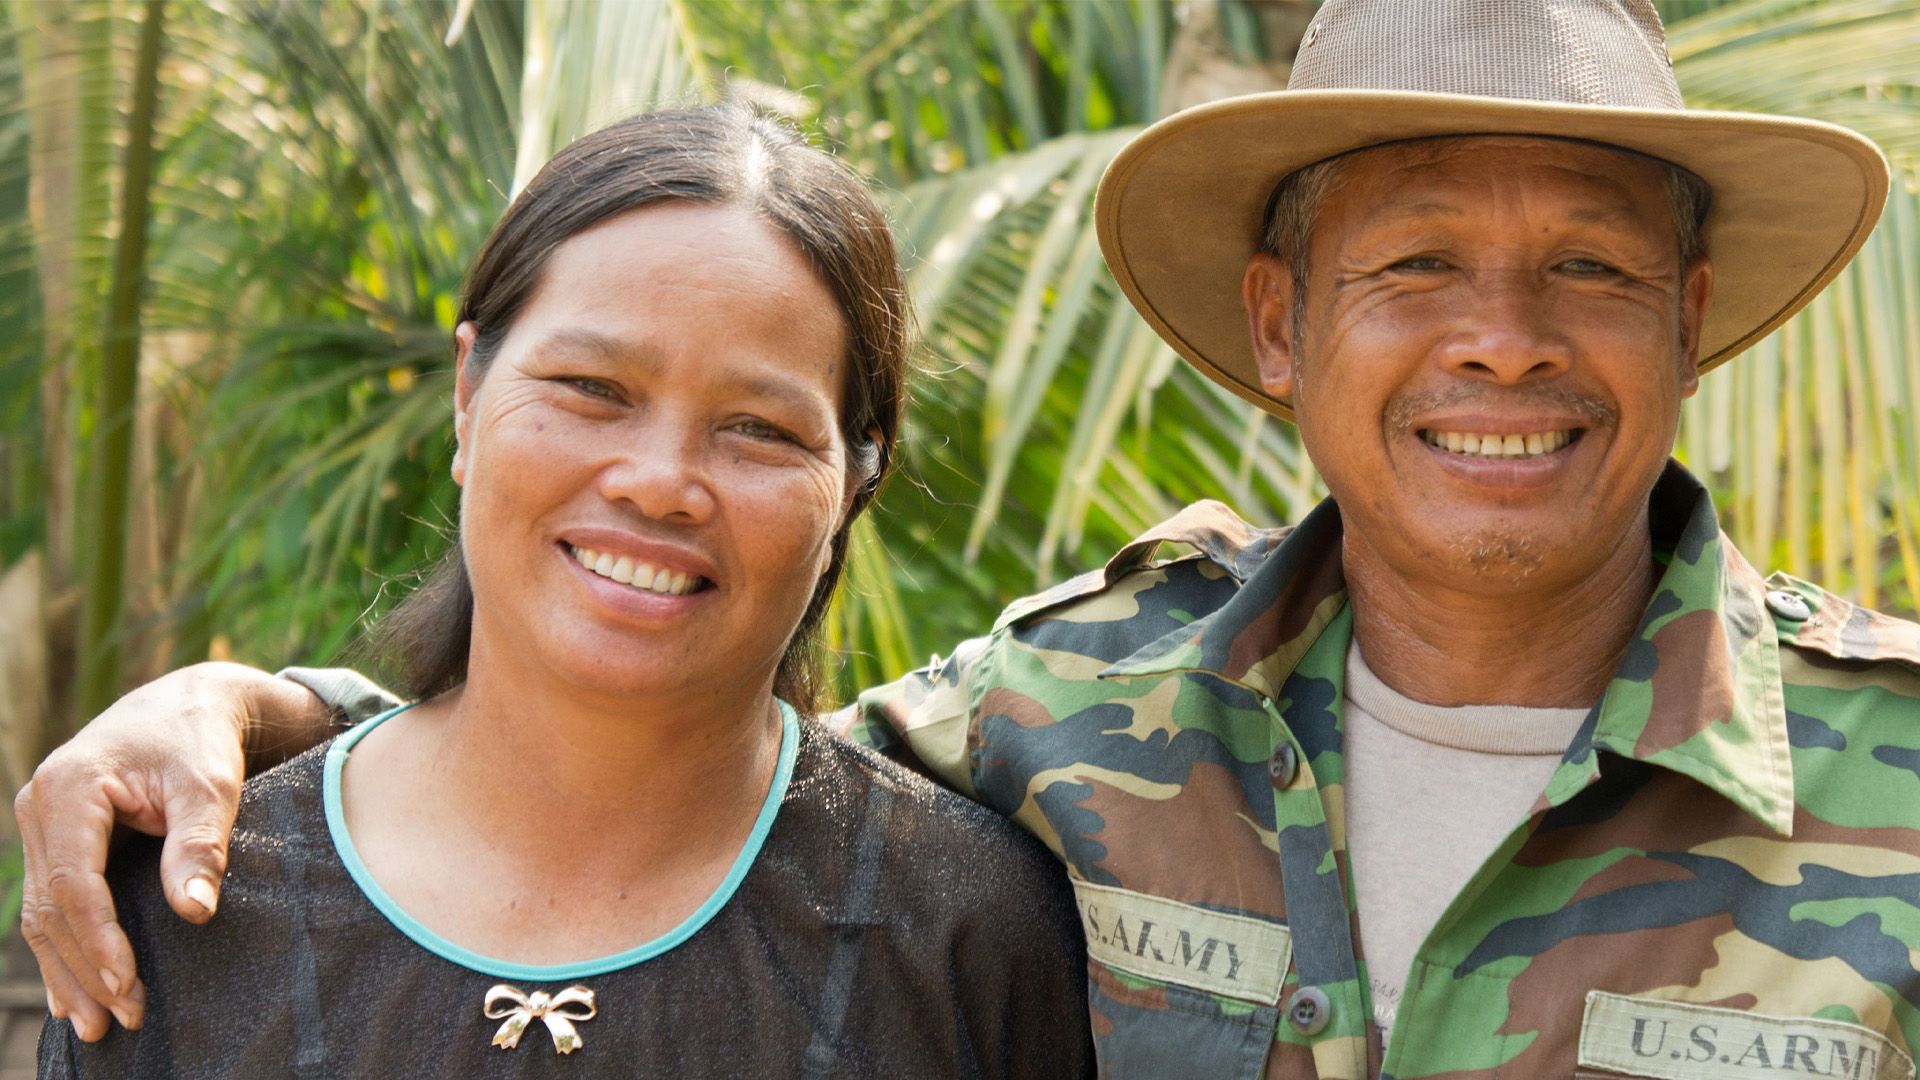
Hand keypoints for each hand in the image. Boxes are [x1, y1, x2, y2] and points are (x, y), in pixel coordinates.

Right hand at [14, 662, 324, 1038]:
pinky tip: (74, 992)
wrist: (189, 705)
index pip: (73, 881)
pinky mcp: (55, 838)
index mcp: (71, 787)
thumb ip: (200, 842)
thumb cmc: (201, 741)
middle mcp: (41, 805)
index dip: (98, 938)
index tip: (127, 982)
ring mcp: (42, 823)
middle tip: (119, 1019)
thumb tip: (195, 910)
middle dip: (82, 968)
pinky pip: (51, 902)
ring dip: (68, 971)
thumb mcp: (210, 784)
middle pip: (50, 906)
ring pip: (43, 913)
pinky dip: (63, 948)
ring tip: (94, 1025)